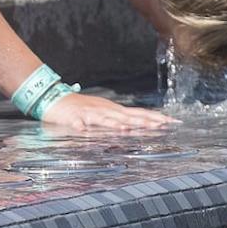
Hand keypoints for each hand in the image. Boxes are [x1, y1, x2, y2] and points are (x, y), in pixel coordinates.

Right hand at [43, 92, 177, 129]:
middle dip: (143, 121)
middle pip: (126, 116)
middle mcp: (104, 110)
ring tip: (126, 128)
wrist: (55, 98)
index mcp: (112, 110)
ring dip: (114, 123)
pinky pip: (77, 123)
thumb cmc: (80, 108)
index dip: (154, 117)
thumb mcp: (102, 113)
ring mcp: (89, 113)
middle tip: (161, 125)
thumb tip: (134, 128)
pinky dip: (80, 126)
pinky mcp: (73, 118)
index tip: (172, 121)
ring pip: (104, 119)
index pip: (137, 113)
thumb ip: (117, 120)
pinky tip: (82, 129)